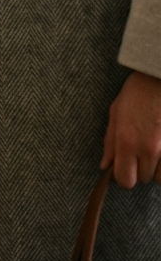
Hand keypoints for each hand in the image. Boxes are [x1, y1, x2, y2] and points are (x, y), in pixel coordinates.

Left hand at [101, 70, 160, 187]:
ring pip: (160, 178)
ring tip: (155, 150)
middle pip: (143, 179)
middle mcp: (148, 149)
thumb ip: (110, 143)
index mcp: (126, 141)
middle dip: (140, 170)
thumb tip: (105, 166)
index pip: (125, 180)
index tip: (125, 168)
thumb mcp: (115, 114)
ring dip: (157, 168)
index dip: (124, 177)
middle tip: (140, 152)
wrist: (159, 80)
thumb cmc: (137, 94)